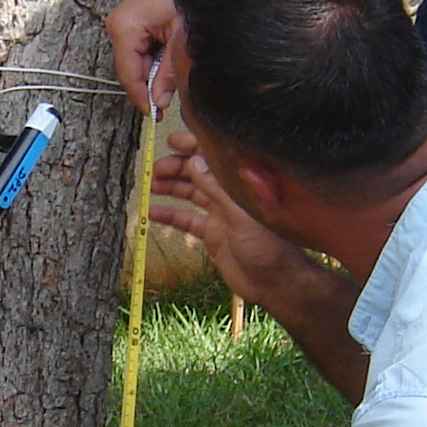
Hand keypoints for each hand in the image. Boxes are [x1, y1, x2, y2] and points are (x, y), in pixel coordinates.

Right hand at [107, 0, 184, 114]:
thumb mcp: (179, 37)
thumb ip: (169, 72)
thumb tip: (160, 100)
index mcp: (125, 29)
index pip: (129, 76)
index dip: (142, 98)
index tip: (154, 114)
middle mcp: (117, 28)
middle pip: (130, 71)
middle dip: (148, 87)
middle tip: (167, 101)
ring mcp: (121, 25)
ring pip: (135, 63)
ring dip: (153, 72)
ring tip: (172, 74)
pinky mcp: (131, 24)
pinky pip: (138, 51)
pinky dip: (153, 60)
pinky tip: (168, 59)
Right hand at [152, 129, 325, 307]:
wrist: (274, 284)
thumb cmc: (269, 248)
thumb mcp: (240, 216)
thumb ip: (216, 189)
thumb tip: (194, 162)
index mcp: (242, 185)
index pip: (216, 157)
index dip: (195, 146)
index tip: (173, 142)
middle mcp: (231, 196)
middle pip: (200, 174)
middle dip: (177, 168)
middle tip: (156, 170)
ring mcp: (222, 215)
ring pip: (192, 194)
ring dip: (172, 188)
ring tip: (152, 185)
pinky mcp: (214, 234)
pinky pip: (189, 220)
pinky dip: (171, 216)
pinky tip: (154, 213)